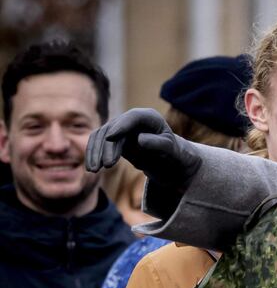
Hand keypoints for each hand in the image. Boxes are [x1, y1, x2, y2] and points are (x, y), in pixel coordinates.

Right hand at [85, 108, 200, 192]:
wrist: (168, 160)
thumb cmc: (173, 153)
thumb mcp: (171, 150)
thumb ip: (159, 144)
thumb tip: (139, 140)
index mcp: (149, 117)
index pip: (133, 117)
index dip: (122, 126)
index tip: (111, 137)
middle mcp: (132, 119)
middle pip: (115, 128)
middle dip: (107, 146)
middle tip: (107, 165)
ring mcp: (121, 128)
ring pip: (102, 136)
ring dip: (96, 152)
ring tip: (95, 170)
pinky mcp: (113, 139)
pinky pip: (99, 143)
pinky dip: (93, 154)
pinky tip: (92, 168)